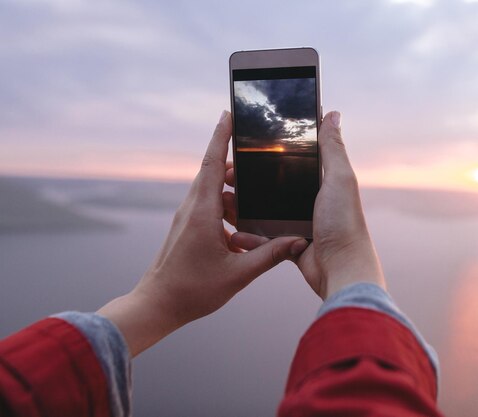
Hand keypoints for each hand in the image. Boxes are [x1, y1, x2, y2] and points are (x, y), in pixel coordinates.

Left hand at [98, 110, 308, 355]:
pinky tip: (240, 220)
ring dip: (231, 187)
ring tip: (253, 194)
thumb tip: (297, 241)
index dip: (221, 137)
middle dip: (235, 162)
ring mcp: (187, 217)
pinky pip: (207, 204)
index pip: (212, 163)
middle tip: (258, 159)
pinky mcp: (186, 227)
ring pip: (210, 189)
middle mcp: (191, 209)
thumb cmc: (192, 291)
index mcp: (202, 212)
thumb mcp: (238, 274)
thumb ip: (269, 255)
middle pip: (213, 172)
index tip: (228, 113)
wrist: (157, 305)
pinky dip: (224, 203)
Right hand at [230, 111, 386, 299]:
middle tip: (227, 176)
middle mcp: (310, 201)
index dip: (268, 153)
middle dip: (248, 182)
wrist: (341, 270)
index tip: (243, 148)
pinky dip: (250, 237)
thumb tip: (332, 113)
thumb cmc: (344, 223)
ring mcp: (299, 224)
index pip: (291, 160)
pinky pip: (264, 239)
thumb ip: (333, 148)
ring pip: (264, 212)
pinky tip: (233, 232)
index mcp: (321, 182)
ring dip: (243, 208)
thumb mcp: (339, 179)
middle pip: (272, 186)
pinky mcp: (290, 246)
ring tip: (222, 203)